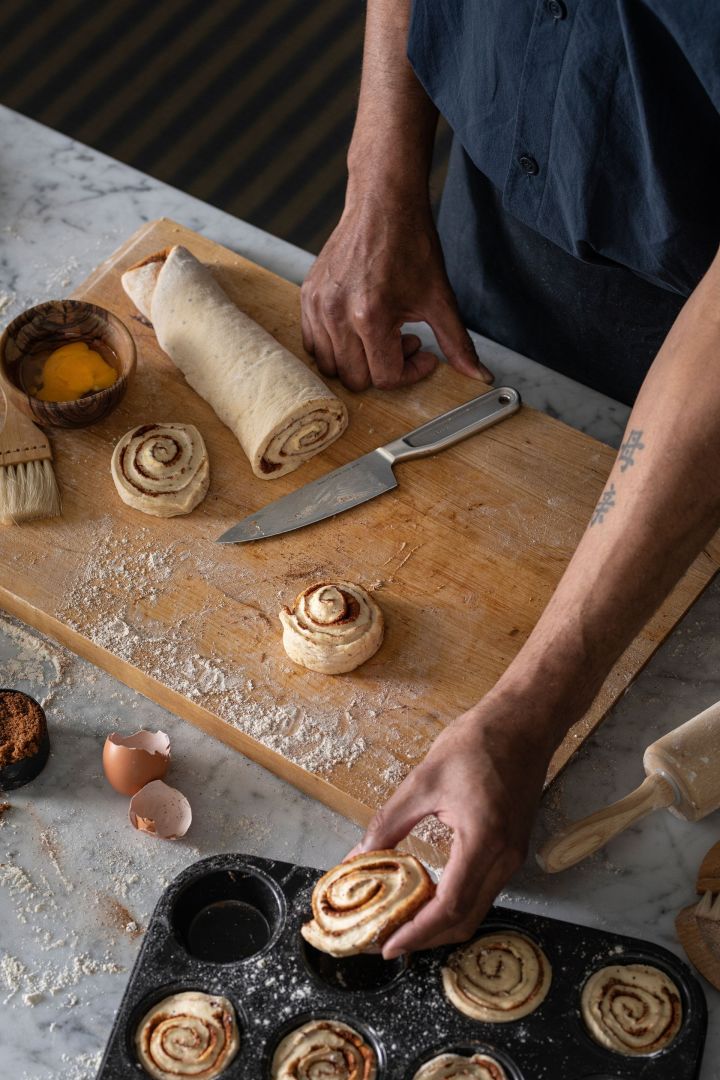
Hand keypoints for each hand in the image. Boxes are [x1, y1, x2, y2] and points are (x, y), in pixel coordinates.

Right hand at [300, 192, 493, 391]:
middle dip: (384, 368)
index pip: (385, 378)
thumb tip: (479, 376)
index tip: (423, 352)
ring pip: (330, 366)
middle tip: (402, 340)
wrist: (383, 203)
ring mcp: (318, 306)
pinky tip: (358, 327)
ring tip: (379, 333)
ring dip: (358, 360)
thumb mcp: (439, 298)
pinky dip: (336, 346)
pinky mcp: (308, 297)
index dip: (410, 372)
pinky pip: (313, 344)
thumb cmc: (410, 244)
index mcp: (370, 317)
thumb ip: (457, 344)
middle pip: (356, 379)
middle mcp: (337, 315)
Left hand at [348, 693, 552, 956]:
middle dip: (426, 937)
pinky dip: (456, 902)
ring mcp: (514, 855)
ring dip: (441, 922)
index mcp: (484, 840)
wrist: (525, 722)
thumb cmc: (478, 743)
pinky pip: (484, 889)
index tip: (388, 946)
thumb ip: (390, 822)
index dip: (418, 932)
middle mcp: (505, 857)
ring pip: (477, 908)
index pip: (450, 906)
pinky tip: (429, 894)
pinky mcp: (513, 847)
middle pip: (466, 918)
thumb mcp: (424, 780)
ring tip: (402, 920)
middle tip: (388, 939)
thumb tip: (359, 854)